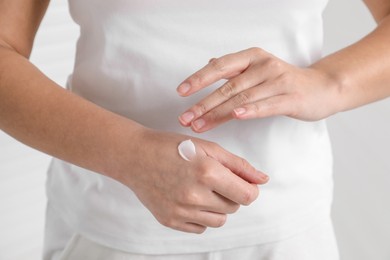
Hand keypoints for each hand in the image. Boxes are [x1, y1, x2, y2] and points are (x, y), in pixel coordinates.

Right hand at [117, 129, 268, 233]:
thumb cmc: (170, 147)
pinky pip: (200, 228)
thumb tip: (262, 179)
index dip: (249, 188)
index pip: (247, 195)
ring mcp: (181, 211)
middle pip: (234, 207)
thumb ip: (238, 164)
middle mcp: (194, 196)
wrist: (135, 156)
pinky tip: (190, 199)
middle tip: (214, 179)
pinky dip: (201, 216)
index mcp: (207, 172)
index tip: (243, 183)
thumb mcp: (208, 148)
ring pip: (219, 220)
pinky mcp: (170, 221)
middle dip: (231, 194)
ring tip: (202, 189)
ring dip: (218, 207)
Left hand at [177, 47, 340, 132]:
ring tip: (200, 125)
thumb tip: (210, 64)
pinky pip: (266, 105)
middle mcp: (264, 65)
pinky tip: (236, 115)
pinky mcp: (290, 98)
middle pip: (228, 86)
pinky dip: (250, 110)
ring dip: (218, 113)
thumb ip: (235, 68)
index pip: (220, 66)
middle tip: (185, 117)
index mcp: (252, 57)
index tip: (181, 92)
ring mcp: (278, 81)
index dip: (199, 78)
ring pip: (242, 98)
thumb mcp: (258, 70)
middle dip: (203, 103)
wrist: (322, 87)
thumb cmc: (285, 81)